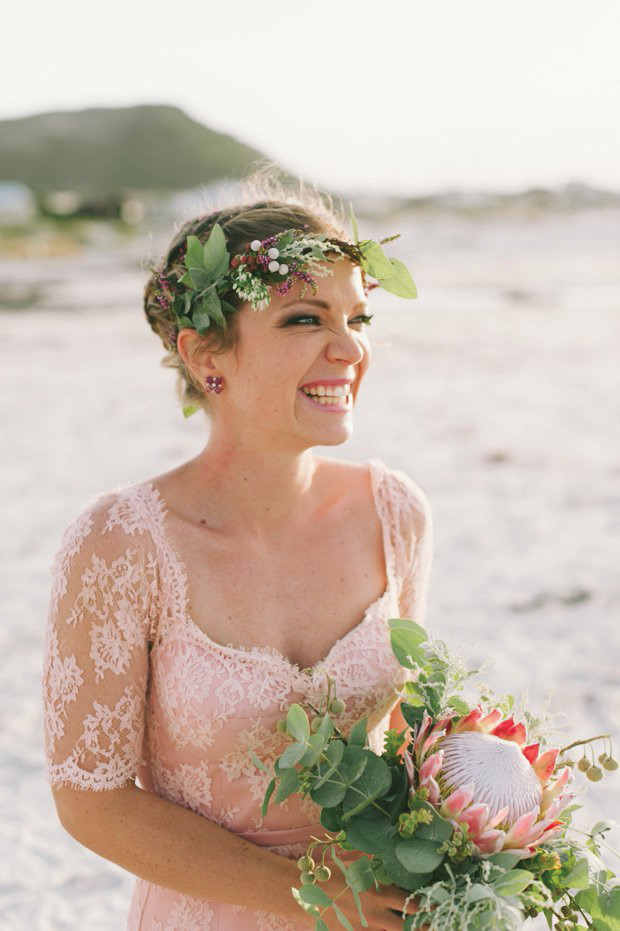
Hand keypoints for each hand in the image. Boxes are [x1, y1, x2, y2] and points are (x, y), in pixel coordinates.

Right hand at [305, 872, 429, 930]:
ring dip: (403, 930)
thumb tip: (395, 863)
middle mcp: (375, 915)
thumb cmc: (332, 873)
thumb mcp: (357, 866)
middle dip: (423, 927)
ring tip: (416, 928)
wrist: (304, 892)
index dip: (426, 906)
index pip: (411, 903)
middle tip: (434, 924)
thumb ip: (378, 869)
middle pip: (407, 927)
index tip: (437, 905)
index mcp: (378, 893)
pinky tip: (386, 929)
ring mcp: (364, 930)